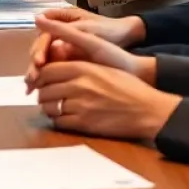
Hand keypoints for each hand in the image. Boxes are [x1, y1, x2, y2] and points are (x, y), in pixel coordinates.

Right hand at [26, 9, 145, 88]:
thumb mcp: (86, 33)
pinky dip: (46, 82)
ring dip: (37, 75)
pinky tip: (41, 92)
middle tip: (32, 81)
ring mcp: (63, 52)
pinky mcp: (68, 66)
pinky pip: (53, 73)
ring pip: (44, 64)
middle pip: (40, 51)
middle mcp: (59, 37)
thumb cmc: (110, 38)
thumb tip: (36, 19)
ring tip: (32, 90)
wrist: (131, 59)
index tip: (39, 62)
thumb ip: (62, 29)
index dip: (39, 50)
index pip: (44, 38)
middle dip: (34, 66)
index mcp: (62, 25)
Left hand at [34, 61, 181, 139]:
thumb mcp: (103, 67)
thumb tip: (56, 65)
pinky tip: (64, 118)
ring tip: (54, 107)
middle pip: (44, 89)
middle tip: (47, 96)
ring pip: (48, 106)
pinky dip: (57, 120)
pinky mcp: (85, 123)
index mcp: (83, 68)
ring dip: (48, 108)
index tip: (40, 81)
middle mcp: (79, 85)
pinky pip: (59, 122)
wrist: (148, 110)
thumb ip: (79, 66)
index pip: (47, 70)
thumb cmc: (129, 87)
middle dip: (42, 93)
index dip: (40, 77)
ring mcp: (81, 105)